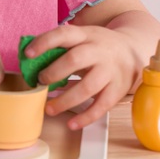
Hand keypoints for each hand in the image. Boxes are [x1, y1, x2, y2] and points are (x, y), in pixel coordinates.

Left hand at [24, 24, 141, 129]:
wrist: (132, 50)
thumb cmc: (96, 45)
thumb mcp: (81, 37)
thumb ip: (59, 46)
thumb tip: (29, 58)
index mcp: (85, 35)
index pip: (63, 34)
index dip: (44, 43)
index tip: (27, 54)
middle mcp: (99, 51)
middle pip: (75, 59)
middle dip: (54, 72)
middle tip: (41, 81)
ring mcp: (110, 71)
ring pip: (88, 87)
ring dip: (66, 100)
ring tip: (48, 108)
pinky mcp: (118, 90)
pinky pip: (102, 106)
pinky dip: (86, 117)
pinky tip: (71, 124)